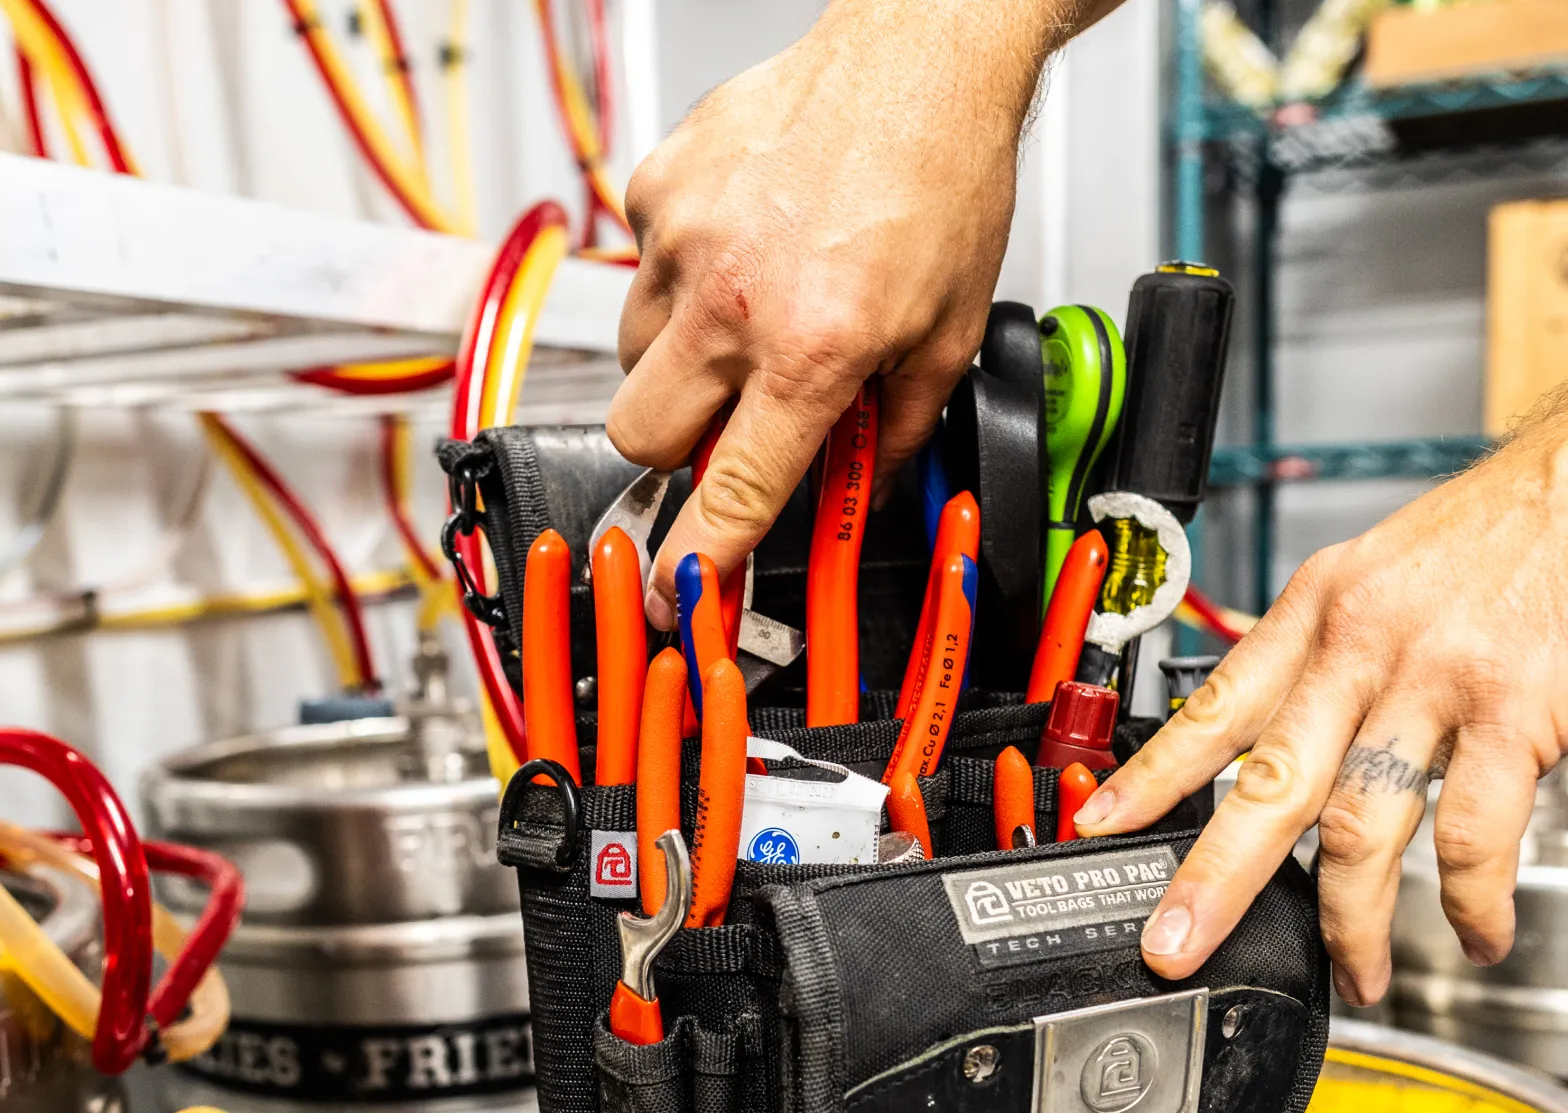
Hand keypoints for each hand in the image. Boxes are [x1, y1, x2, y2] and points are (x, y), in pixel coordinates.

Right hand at [606, 0, 1092, 628]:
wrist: (917, 58)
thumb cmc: (940, 180)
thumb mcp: (946, 336)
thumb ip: (889, 431)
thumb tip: (852, 489)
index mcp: (811, 349)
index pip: (732, 489)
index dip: (696, 556)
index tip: (671, 588)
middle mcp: (733, 298)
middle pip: (637, 433)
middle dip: (674, 449)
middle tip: (726, 420)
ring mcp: (682, 239)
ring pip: (632, 352)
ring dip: (677, 361)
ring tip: (745, 315)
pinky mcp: (656, 188)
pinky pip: (641, 267)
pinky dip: (682, 276)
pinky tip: (741, 245)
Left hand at [1073, 417, 1567, 1004]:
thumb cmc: (1481, 539)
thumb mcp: (1368, 578)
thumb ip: (1318, 657)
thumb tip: (1271, 736)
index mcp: (1314, 614)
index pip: (1212, 708)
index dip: (1150, 776)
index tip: (1100, 827)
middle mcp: (1359, 646)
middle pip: (1267, 782)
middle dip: (1215, 877)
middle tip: (1178, 941)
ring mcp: (1434, 681)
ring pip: (1363, 825)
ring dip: (1354, 920)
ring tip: (1358, 974)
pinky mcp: (1516, 711)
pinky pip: (1474, 832)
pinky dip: (1469, 900)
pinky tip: (1474, 931)